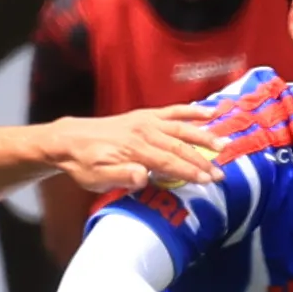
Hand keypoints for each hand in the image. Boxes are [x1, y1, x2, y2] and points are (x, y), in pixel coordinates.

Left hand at [41, 106, 219, 194]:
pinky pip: (173, 111)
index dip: (191, 171)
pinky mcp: (145, 115)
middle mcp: (144, 131)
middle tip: (221, 173)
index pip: (169, 162)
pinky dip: (191, 111)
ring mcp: (146, 121)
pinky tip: (209, 112)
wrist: (69, 140)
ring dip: (204, 136)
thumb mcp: (97, 178)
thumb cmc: (84, 164)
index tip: (209, 180)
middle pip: (179, 146)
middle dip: (203, 160)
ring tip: (223, 144)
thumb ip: (121, 176)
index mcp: (135, 149)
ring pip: (181, 128)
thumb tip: (144, 176)